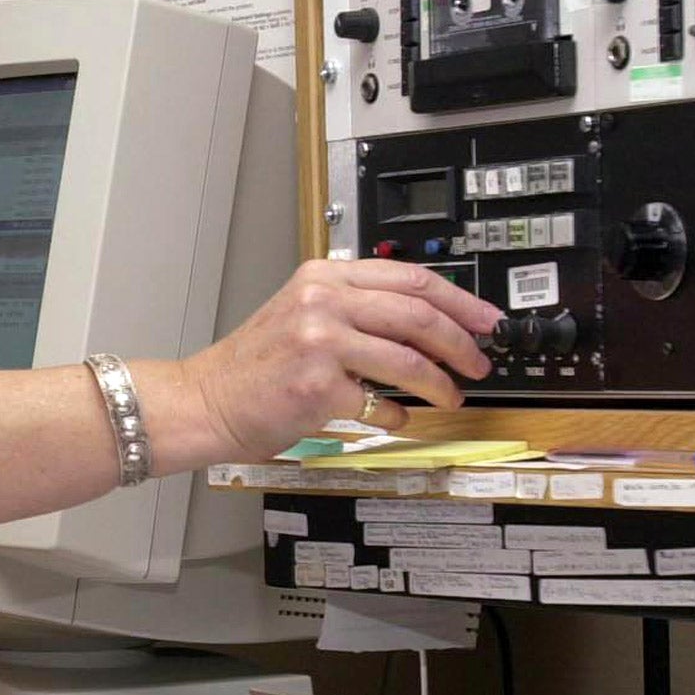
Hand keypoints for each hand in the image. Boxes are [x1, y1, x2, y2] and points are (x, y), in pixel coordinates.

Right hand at [180, 258, 502, 461]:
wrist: (207, 400)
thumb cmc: (254, 366)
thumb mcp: (301, 313)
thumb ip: (354, 306)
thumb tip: (426, 323)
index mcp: (323, 277)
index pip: (410, 277)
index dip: (461, 301)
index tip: (487, 321)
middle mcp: (322, 301)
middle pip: (418, 314)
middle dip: (461, 343)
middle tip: (478, 362)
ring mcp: (319, 342)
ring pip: (408, 360)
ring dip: (441, 384)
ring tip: (450, 396)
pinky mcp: (318, 386)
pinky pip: (380, 403)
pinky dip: (396, 415)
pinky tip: (394, 417)